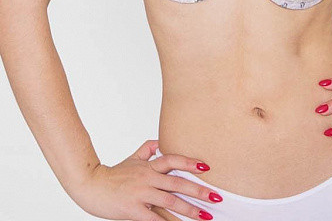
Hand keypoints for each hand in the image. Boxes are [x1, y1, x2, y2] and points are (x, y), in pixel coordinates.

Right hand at [70, 139, 222, 219]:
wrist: (90, 186)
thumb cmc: (112, 175)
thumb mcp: (131, 159)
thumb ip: (147, 150)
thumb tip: (160, 142)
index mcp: (148, 166)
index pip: (173, 160)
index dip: (189, 162)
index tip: (207, 167)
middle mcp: (147, 178)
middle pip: (177, 184)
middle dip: (199, 191)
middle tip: (216, 197)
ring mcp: (141, 194)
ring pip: (170, 202)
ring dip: (189, 210)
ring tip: (205, 216)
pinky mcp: (133, 210)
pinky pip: (154, 219)